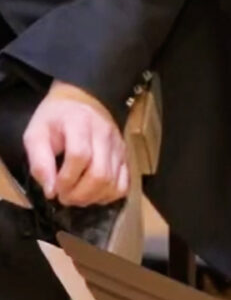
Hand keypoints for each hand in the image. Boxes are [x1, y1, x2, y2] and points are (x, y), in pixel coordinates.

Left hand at [22, 81, 128, 206]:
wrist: (83, 101)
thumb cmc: (55, 119)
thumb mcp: (35, 134)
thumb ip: (39, 161)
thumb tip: (50, 190)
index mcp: (80, 124)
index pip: (79, 156)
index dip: (66, 179)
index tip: (53, 190)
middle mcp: (105, 135)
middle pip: (100, 173)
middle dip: (80, 193)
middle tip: (64, 198)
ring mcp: (118, 146)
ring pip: (113, 182)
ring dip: (93, 197)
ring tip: (76, 197)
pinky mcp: (125, 156)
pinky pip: (124, 183)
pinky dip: (109, 195)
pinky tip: (94, 194)